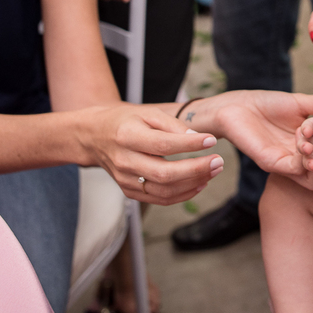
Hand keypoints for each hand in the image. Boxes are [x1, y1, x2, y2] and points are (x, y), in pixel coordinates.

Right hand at [82, 103, 222, 202]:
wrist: (94, 136)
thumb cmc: (125, 121)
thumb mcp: (147, 113)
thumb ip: (173, 125)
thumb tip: (199, 138)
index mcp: (128, 136)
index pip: (163, 145)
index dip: (189, 144)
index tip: (211, 140)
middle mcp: (125, 161)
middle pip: (164, 173)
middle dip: (196, 170)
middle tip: (218, 161)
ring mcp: (126, 179)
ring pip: (164, 190)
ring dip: (193, 184)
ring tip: (213, 171)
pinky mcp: (129, 191)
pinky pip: (159, 199)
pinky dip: (182, 194)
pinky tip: (199, 183)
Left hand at [207, 90, 312, 180]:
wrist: (236, 106)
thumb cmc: (266, 103)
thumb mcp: (300, 103)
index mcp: (307, 142)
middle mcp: (299, 155)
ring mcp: (285, 161)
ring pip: (310, 176)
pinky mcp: (271, 162)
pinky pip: (293, 170)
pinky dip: (304, 165)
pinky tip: (310, 157)